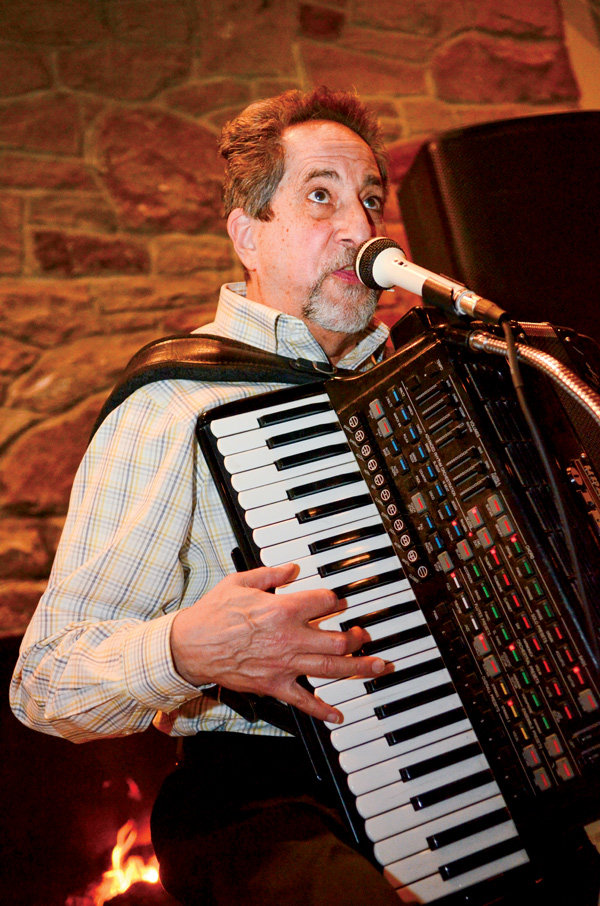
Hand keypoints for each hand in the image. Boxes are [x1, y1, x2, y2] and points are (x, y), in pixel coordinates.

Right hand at [170, 562, 388, 722]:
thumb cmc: (212, 614)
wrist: (190, 646)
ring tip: (378, 667)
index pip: (324, 602)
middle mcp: (289, 638)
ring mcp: (284, 664)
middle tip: (365, 636)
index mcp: (283, 610)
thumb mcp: (240, 581)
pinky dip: (322, 710)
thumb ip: (271, 575)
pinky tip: (338, 715)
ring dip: (358, 668)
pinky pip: (303, 701)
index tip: (339, 602)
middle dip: (357, 637)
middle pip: (337, 639)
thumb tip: (293, 569)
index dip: (336, 601)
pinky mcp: (274, 685)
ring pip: (331, 669)